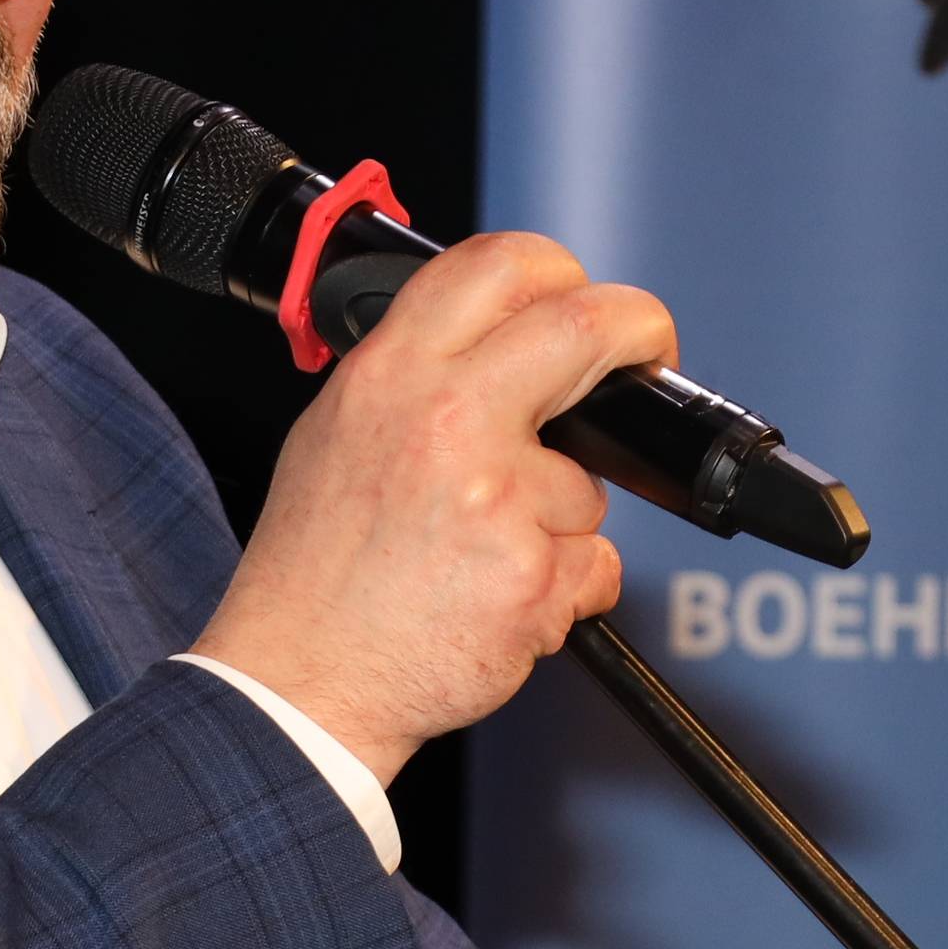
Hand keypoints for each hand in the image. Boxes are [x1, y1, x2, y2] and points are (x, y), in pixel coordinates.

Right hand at [191, 232, 674, 781]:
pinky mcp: (534, 578)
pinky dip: (561, 590)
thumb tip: (500, 350)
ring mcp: (497, 499)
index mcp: (392, 374)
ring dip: (560, 521)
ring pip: (590, 483)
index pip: (500, 265)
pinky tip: (492, 600)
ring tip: (477, 557)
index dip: (562, 270)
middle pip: (587, 327)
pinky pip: (594, 567)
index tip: (585, 298)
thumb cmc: (315, 574)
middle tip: (648, 356)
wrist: (298, 683)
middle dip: (641, 332)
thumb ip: (417, 380)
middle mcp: (446, 420)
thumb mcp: (337, 434)